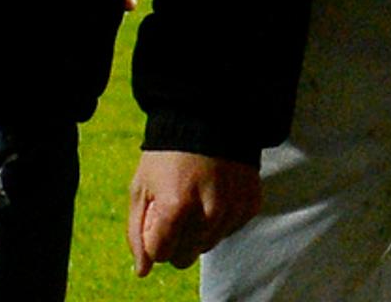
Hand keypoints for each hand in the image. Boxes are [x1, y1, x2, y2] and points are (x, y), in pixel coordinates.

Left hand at [127, 152, 260, 274]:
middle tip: (178, 211)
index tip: (158, 218)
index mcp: (176, 207)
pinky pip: (232, 230)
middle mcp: (209, 211)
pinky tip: (216, 198)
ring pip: (209, 244)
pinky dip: (221, 221)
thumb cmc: (167, 155)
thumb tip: (143, 270)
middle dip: (177, 241)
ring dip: (200, 231)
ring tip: (197, 200)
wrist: (210, 119)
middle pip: (186, 255)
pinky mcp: (252, 202)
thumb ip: (138, 233)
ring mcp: (234, 207)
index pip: (161, 254)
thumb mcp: (141, 189)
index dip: (155, 240)